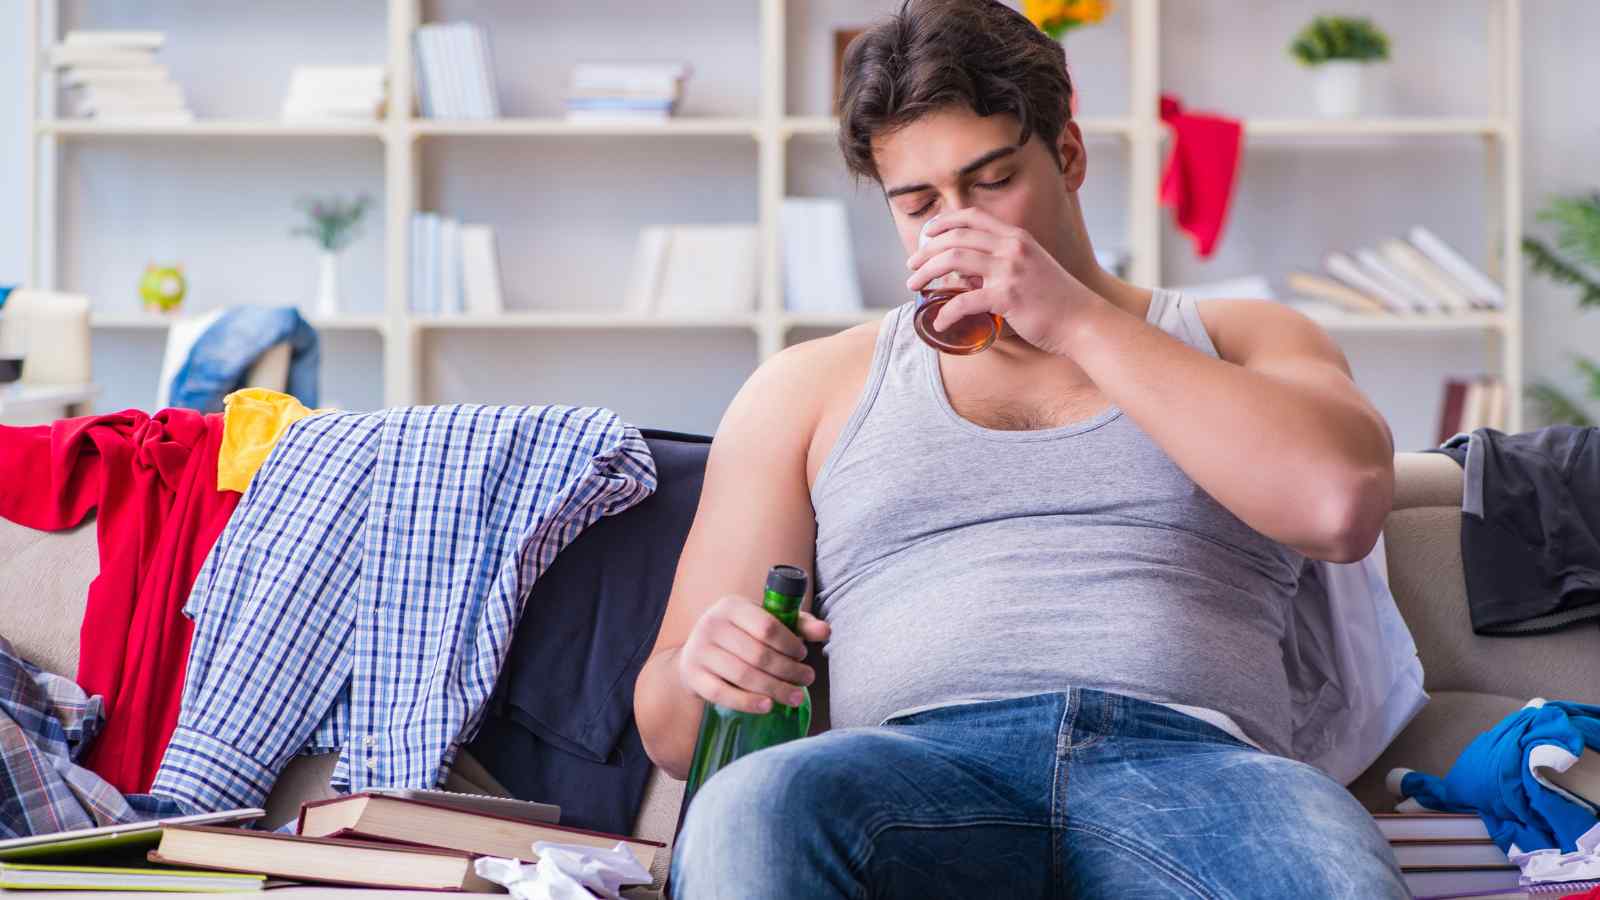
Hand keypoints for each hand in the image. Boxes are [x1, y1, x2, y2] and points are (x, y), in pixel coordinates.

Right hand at [676, 595, 830, 713]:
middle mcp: (711, 625)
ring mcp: (699, 651)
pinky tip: (768, 706)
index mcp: (731, 606)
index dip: (790, 644)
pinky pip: (722, 693)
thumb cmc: (740, 636)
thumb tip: (826, 631)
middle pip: (758, 654)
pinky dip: (748, 702)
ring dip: (775, 689)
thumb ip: (797, 624)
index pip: (767, 626)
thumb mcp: (764, 623)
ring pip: (743, 675)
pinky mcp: (692, 676)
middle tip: (807, 679)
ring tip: (796, 697)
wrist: (696, 654)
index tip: (804, 655)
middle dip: (788, 670)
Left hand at [904, 207, 1108, 356]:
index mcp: (1016, 237)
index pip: (972, 216)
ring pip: (952, 262)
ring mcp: (1010, 271)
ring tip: (913, 286)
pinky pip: (965, 301)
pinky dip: (946, 312)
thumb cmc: (1056, 299)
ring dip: (926, 273)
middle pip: (955, 237)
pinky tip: (939, 322)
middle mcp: (1011, 247)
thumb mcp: (1030, 268)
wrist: (1083, 320)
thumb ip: (1002, 263)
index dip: (944, 222)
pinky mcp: (1008, 297)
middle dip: (926, 251)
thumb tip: (969, 274)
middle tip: (911, 266)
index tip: (927, 234)